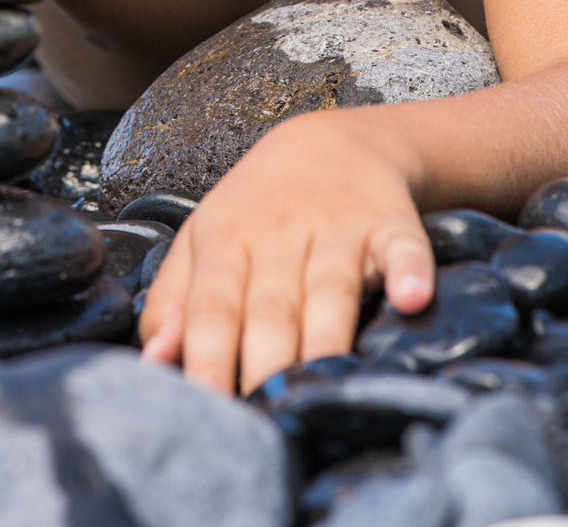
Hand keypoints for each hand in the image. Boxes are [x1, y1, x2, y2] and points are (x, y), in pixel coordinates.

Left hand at [137, 109, 435, 394]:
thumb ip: (172, 302)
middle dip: (266, 366)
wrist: (332, 141)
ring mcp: (336, 227)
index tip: (208, 415)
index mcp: (225, 242)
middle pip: (272, 309)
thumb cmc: (256, 210)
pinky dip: (410, 270)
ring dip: (327, 336)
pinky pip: (402, 247)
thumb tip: (154, 361)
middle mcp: (278, 235)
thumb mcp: (201, 241)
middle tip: (267, 426)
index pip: (212, 309)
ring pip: (330, 288)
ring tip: (322, 384)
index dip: (208, 362)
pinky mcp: (389, 222)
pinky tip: (413, 298)